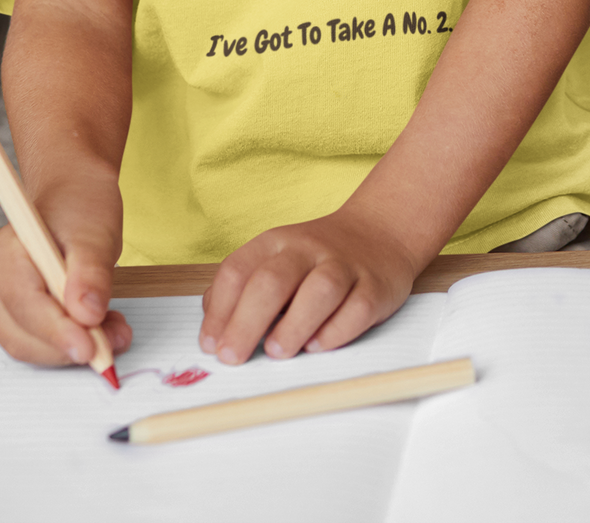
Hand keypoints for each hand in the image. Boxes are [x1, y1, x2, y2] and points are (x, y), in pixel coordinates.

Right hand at [0, 191, 131, 367]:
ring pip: (30, 346)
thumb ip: (90, 273)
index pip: (25, 305)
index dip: (58, 332)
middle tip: (115, 339)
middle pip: (23, 335)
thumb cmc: (79, 209)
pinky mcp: (13, 316)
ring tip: (112, 331)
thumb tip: (87, 315)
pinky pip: (38, 343)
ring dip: (72, 348)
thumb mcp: (94, 233)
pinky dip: (69, 343)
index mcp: (4, 255)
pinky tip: (97, 329)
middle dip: (69, 345)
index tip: (91, 348)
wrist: (72, 199)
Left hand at [198, 206, 419, 365]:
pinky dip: (336, 332)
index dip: (219, 310)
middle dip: (246, 322)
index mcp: (276, 242)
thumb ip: (243, 287)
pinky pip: (357, 310)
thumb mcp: (275, 258)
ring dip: (294, 324)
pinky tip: (317, 346)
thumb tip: (213, 323)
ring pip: (319, 290)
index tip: (210, 345)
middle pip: (272, 281)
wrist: (379, 232)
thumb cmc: (316, 258)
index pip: (238, 271)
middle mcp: (308, 250)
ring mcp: (344, 266)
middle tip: (232, 357)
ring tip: (277, 352)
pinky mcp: (374, 287)